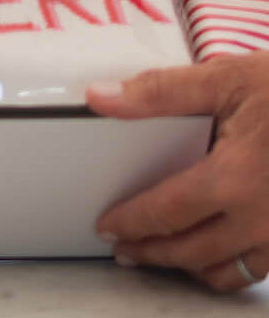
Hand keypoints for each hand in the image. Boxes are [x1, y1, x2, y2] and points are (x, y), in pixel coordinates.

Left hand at [88, 55, 268, 290]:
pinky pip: (263, 269)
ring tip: (162, 257)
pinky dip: (231, 269)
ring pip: (231, 271)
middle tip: (124, 251)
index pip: (169, 212)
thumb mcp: (226, 78)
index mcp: (237, 179)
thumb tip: (99, 98)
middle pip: (195, 252)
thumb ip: (159, 92)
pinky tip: (214, 255)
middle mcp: (265, 218)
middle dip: (153, 254)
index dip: (132, 223)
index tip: (106, 227)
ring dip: (191, 268)